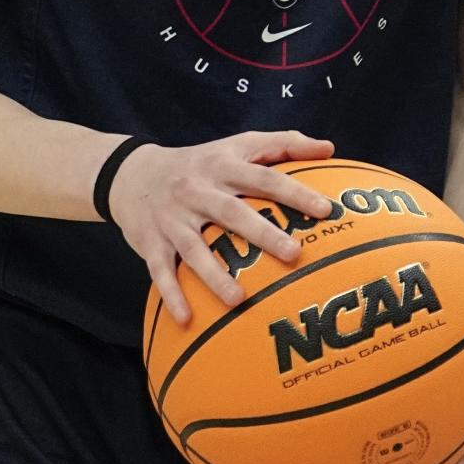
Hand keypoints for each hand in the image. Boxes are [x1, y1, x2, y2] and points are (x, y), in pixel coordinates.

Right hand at [108, 130, 334, 324]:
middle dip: (262, 233)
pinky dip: (172, 295)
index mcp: (223, 165)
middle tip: (294, 254)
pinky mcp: (151, 242)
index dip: (294, 192)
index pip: (263, 177)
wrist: (134, 174)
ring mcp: (172, 218)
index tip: (324, 210)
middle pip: (232, 211)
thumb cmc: (201, 162)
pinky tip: (187, 319)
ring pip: (194, 247)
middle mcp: (197, 190)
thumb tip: (329, 148)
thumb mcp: (237, 145)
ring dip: (214, 274)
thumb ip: (283, 145)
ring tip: (239, 300)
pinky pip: (161, 271)